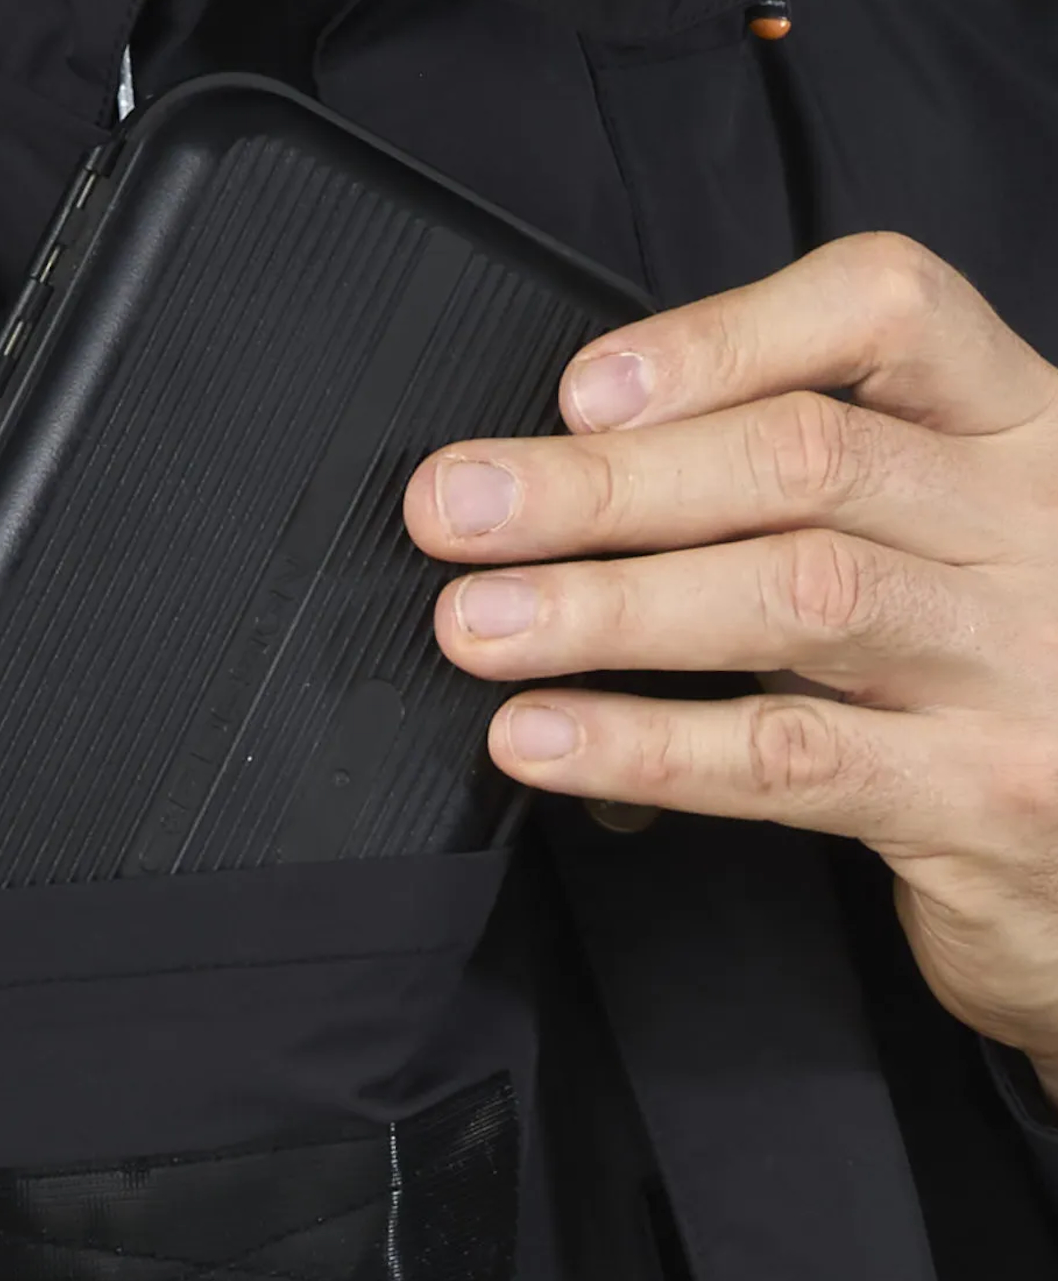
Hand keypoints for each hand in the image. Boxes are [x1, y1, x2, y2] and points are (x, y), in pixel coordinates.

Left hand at [404, 233, 1057, 1106]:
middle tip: (454, 510)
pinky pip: (790, 757)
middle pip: (807, 459)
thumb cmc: (983, 680)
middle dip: (605, 485)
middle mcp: (1037, 525)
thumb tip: (564, 490)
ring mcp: (1025, 665)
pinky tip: (539, 739)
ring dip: (607, 606)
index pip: (889, 311)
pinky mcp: (985, 798)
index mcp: (1015, 432)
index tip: (578, 391)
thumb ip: (797, 504)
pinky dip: (645, 743)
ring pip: (797, 596)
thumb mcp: (924, 548)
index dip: (721, 337)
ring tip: (472, 623)